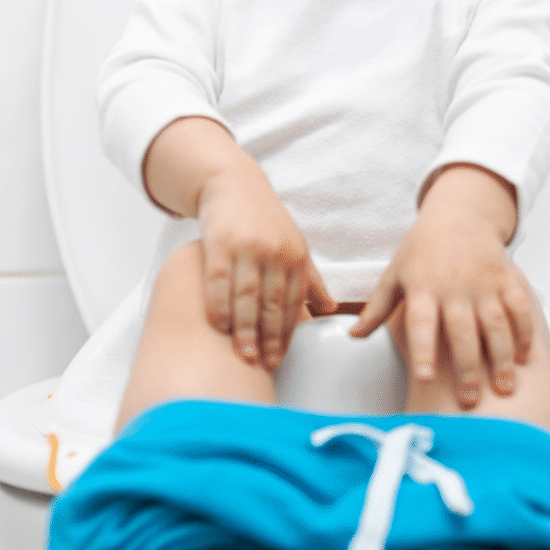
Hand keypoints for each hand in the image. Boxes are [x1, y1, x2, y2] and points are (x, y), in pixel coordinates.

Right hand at [194, 159, 336, 369]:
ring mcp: (246, 248)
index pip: (294, 303)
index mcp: (296, 257)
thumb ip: (310, 280)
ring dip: (245, 329)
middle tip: (263, 365)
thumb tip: (331, 310)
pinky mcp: (219, 243)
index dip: (286, 334)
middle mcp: (274, 252)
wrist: (234, 184)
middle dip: (268, 338)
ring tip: (243, 355)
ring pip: (247, 296)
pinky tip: (219, 327)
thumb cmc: (266, 221)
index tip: (279, 359)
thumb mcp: (295, 245)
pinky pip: (218, 281)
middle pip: (272, 304)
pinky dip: (218, 306)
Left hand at [350, 165, 537, 406]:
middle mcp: (454, 287)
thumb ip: (377, 309)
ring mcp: (484, 283)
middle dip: (466, 367)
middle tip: (469, 401)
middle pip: (462, 331)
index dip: (423, 351)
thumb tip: (353, 336)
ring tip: (504, 388)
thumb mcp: (394, 275)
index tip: (425, 379)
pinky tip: (526, 358)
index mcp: (423, 288)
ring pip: (495, 324)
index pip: (421, 323)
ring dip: (501, 357)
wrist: (458, 215)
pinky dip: (525, 332)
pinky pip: (520, 307)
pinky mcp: (506, 278)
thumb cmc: (421, 251)